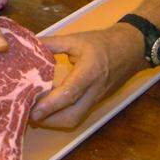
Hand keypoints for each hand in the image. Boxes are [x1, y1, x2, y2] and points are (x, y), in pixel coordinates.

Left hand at [31, 23, 146, 126]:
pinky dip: (62, 116)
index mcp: (89, 71)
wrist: (131, 49)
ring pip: (75, 118)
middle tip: (27, 114)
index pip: (70, 93)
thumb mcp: (76, 38)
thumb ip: (51, 43)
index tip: (33, 109)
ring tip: (35, 113)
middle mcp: (93, 90)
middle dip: (49, 120)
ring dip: (54, 121)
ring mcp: (96, 98)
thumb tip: (29, 46)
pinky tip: (49, 109)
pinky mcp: (95, 101)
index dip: (50, 104)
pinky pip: (78, 114)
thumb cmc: (103, 42)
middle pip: (72, 115)